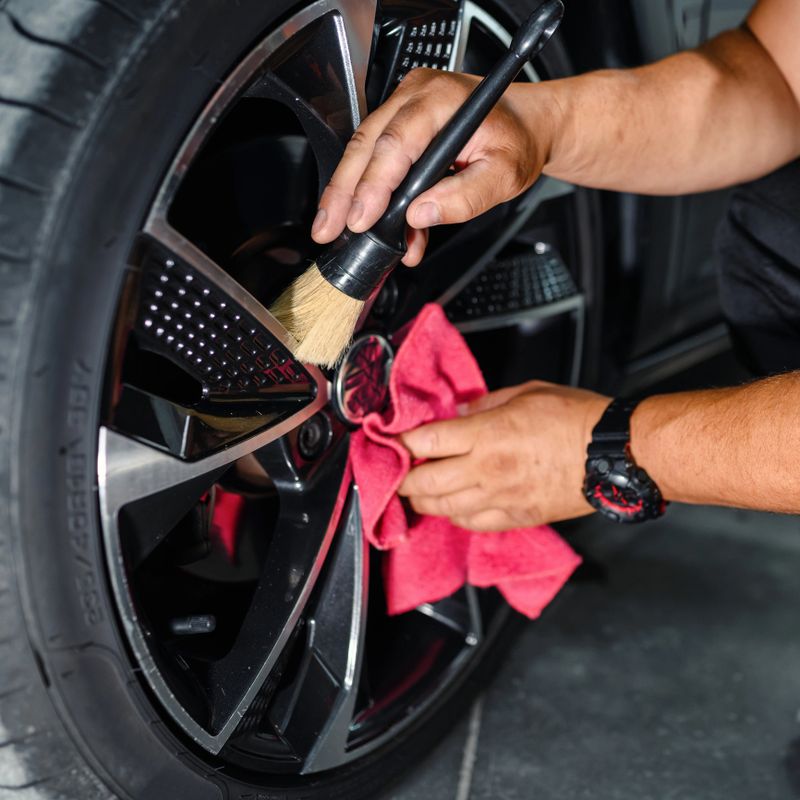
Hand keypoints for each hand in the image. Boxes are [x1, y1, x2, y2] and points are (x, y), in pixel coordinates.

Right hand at [311, 69, 546, 264]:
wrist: (526, 124)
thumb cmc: (518, 141)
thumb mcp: (506, 175)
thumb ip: (465, 197)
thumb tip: (420, 215)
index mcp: (442, 100)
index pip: (395, 143)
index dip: (372, 185)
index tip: (361, 219)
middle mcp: (416, 95)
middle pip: (366, 145)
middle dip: (343, 193)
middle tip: (327, 228)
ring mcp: (404, 106)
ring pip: (363, 152)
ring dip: (349, 195)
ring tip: (336, 229)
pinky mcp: (400, 124)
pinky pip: (376, 157)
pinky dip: (370, 193)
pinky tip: (372, 224)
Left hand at [397, 381, 609, 530]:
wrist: (615, 455)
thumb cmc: (577, 419)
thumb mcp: (526, 392)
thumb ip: (485, 404)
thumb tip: (459, 413)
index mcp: (486, 435)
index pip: (426, 443)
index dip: (402, 443)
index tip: (393, 442)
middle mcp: (486, 471)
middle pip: (425, 482)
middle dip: (403, 479)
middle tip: (397, 473)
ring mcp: (500, 499)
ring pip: (444, 508)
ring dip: (424, 501)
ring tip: (416, 492)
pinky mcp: (517, 518)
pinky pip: (473, 524)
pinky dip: (455, 516)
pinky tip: (451, 507)